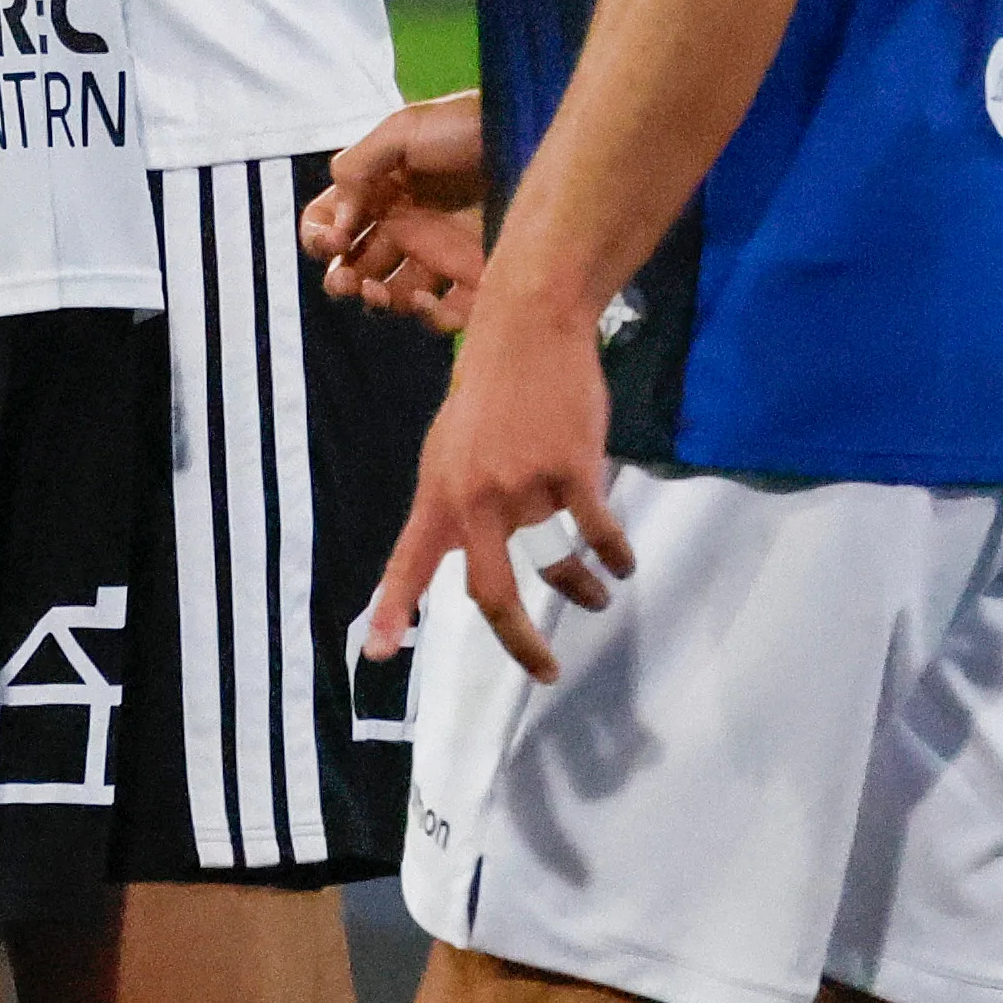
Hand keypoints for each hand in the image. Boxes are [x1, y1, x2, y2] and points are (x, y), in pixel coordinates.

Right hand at [302, 90, 485, 331]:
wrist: (536, 138)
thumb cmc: (469, 128)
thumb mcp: (403, 129)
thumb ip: (358, 165)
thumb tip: (336, 215)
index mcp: (383, 192)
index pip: (331, 222)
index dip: (319, 238)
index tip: (333, 242)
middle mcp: (407, 227)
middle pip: (356, 266)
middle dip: (340, 280)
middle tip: (346, 282)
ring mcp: (441, 256)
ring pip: (392, 297)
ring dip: (375, 302)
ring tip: (378, 294)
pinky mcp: (477, 280)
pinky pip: (445, 315)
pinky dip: (427, 317)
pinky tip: (425, 299)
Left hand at [364, 299, 632, 683]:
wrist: (525, 332)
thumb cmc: (489, 394)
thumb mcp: (450, 451)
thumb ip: (458, 505)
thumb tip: (468, 555)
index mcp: (438, 495)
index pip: (407, 562)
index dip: (392, 610)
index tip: (380, 656)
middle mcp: (473, 497)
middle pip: (490, 592)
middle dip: (520, 643)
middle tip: (545, 670)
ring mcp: (522, 484)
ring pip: (556, 565)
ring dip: (582, 591)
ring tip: (596, 597)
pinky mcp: (570, 470)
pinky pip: (599, 534)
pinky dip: (616, 556)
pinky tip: (622, 562)